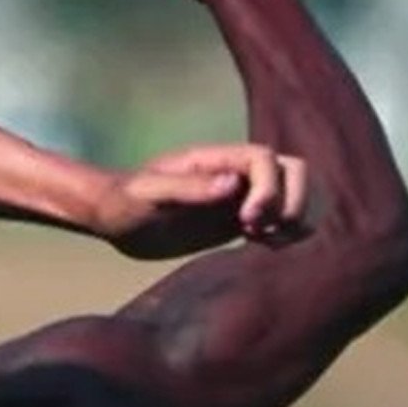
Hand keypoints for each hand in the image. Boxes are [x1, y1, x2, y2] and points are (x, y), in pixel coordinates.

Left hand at [90, 139, 309, 261]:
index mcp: (215, 160)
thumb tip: (233, 185)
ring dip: (295, 217)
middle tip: (266, 231)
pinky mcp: (238, 220)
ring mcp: (239, 196)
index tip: (246, 221)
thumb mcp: (149, 194)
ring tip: (269, 240)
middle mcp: (234, 174)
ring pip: (292, 193)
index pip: (266, 159)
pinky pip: (279, 218)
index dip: (268, 189)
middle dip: (293, 201)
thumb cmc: (124, 201)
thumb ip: (188, 188)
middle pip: (293, 170)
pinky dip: (286, 232)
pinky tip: (265, 246)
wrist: (113, 218)